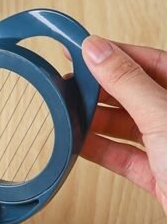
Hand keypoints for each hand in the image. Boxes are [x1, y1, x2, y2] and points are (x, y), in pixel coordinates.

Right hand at [81, 36, 166, 213]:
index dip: (111, 54)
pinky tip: (79, 144)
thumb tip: (96, 50)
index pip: (146, 60)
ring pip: (124, 125)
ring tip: (68, 114)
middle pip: (131, 92)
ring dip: (95, 122)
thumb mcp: (161, 114)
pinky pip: (122, 155)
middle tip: (67, 86)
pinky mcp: (158, 173)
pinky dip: (99, 150)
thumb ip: (126, 82)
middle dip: (98, 90)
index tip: (79, 50)